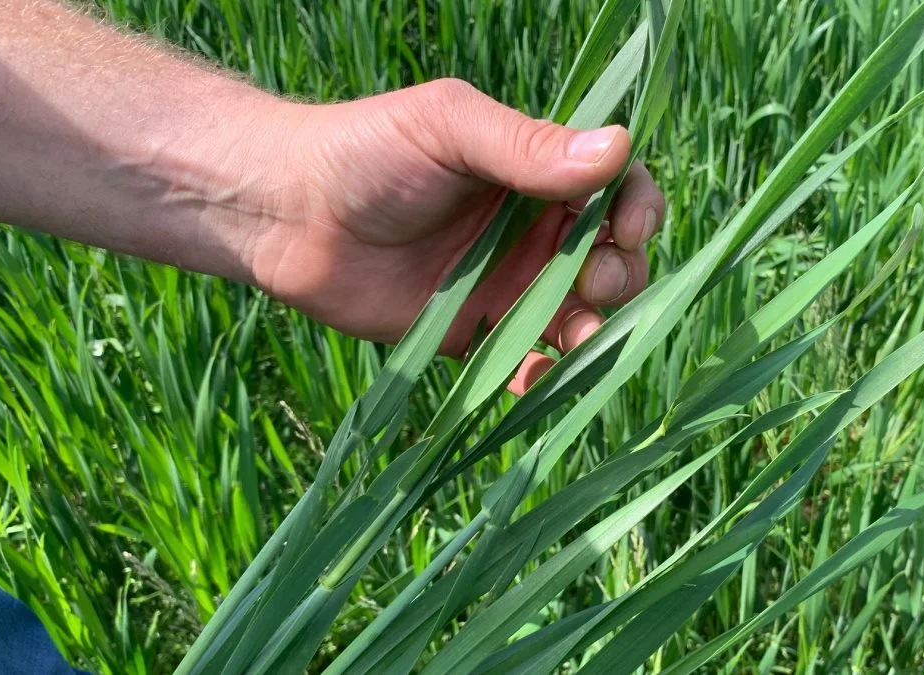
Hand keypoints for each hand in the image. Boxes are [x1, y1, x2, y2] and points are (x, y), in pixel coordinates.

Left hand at [248, 79, 664, 392]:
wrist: (287, 214)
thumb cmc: (366, 152)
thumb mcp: (450, 128)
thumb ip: (527, 145)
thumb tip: (618, 149)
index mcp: (536, 171)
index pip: (615, 188)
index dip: (637, 209)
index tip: (629, 228)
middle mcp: (532, 228)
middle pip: (612, 256)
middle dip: (621, 273)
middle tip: (594, 281)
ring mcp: (507, 283)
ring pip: (580, 312)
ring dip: (596, 328)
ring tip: (580, 336)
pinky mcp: (474, 332)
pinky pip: (527, 359)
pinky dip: (545, 375)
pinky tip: (537, 376)